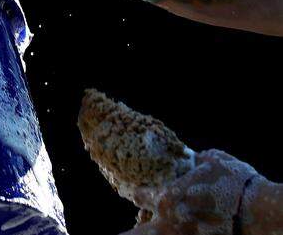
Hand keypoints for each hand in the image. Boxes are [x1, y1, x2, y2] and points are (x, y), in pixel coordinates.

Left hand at [119, 150, 260, 234]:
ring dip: (156, 233)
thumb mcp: (213, 160)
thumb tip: (195, 157)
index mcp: (167, 198)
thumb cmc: (235, 181)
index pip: (138, 196)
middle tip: (123, 232)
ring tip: (157, 229)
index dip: (137, 193)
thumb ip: (196, 160)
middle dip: (127, 234)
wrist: (260, 210)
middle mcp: (170, 223)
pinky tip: (185, 230)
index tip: (137, 192)